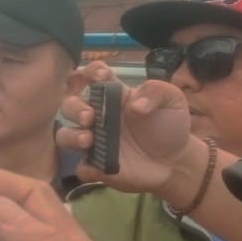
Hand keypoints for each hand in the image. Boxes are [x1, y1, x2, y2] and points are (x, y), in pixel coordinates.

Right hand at [55, 66, 200, 194]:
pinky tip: (97, 168)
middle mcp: (98, 117)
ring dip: (71, 136)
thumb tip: (134, 105)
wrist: (176, 162)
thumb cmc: (170, 126)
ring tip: (88, 140)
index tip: (99, 76)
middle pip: (70, 105)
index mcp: (113, 96)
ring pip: (65, 135)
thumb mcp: (173, 100)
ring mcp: (95, 143)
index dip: (91, 72)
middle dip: (74, 108)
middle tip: (89, 117)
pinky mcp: (97, 166)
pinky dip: (85, 167)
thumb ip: (156, 92)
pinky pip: (81, 167)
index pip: (93, 76)